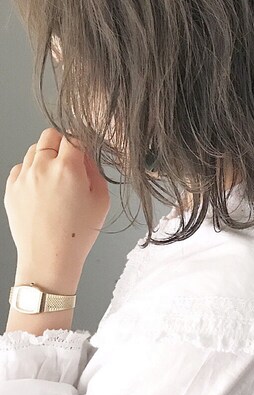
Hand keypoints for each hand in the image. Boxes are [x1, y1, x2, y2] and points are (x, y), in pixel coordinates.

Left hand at [4, 127, 110, 277]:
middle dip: (62, 142)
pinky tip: (42, 187)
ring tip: (56, 177)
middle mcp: (42, 168)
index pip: (74, 137)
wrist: (50, 258)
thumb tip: (86, 157)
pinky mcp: (11, 189)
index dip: (82, 143)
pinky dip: (31, 170)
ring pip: (33, 149)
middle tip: (70, 160)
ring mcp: (23, 178)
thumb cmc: (77, 234)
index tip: (84, 152)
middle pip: (50, 135)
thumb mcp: (101, 200)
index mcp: (68, 168)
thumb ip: (94, 171)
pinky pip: (20, 167)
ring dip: (46, 156)